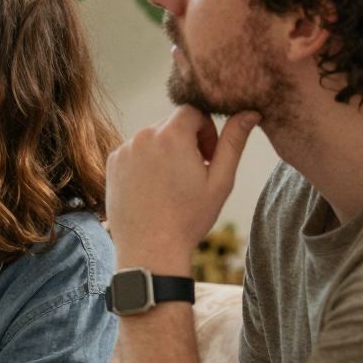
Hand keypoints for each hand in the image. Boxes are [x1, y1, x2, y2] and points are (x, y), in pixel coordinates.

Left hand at [106, 108, 258, 268]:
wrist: (150, 251)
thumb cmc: (189, 219)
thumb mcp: (219, 181)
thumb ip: (233, 142)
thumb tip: (250, 112)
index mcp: (172, 136)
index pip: (194, 110)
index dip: (206, 131)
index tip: (208, 157)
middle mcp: (144, 136)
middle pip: (172, 123)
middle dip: (187, 141)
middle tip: (193, 174)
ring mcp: (124, 149)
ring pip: (153, 137)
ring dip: (166, 152)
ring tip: (172, 185)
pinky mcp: (112, 163)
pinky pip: (134, 151)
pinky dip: (146, 162)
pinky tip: (153, 189)